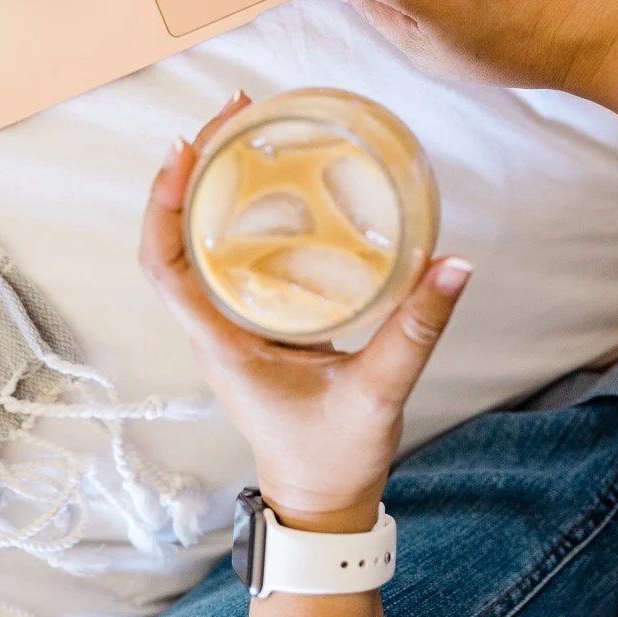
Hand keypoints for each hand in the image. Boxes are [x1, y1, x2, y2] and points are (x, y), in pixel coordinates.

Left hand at [140, 94, 471, 532]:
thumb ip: (415, 329)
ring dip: (214, 186)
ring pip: (201, 243)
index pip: (164, 266)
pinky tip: (274, 186)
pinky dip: (241, 214)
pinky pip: (233, 257)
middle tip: (235, 112)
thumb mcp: (378, 391)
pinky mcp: (257, 325)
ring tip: (248, 131)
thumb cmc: (334, 458)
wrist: (323, 504)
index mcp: (224, 344)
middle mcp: (216, 329)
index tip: (187, 150)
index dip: (164, 205)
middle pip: (178, 237)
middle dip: (194, 170)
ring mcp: (233, 326)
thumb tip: (453, 264)